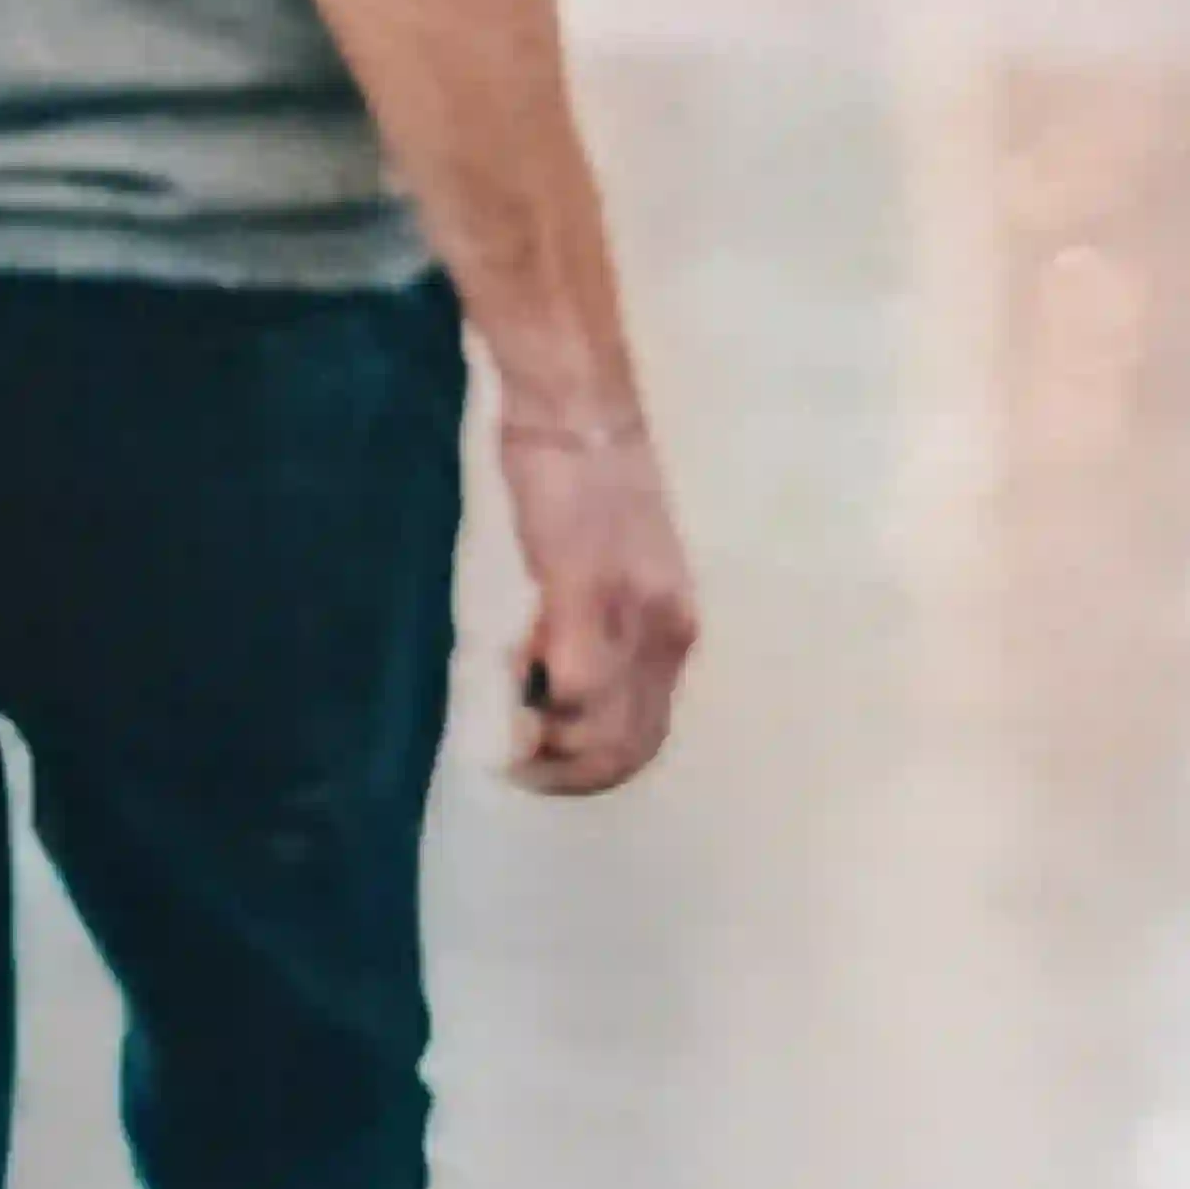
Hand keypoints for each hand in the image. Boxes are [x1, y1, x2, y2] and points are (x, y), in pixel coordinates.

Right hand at [494, 404, 701, 797]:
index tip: (542, 760)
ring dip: (547, 752)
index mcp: (678, 629)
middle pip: (627, 749)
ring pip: (601, 734)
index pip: (647, 736)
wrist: (580, 414)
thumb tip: (573, 693)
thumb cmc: (589, 487)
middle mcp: (667, 631)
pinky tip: (511, 671)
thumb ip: (606, 632)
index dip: (592, 769)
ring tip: (511, 719)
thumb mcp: (620, 576)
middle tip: (517, 763)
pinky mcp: (584, 592)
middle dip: (566, 774)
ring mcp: (629, 616)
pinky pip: (574, 687)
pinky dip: (534, 702)